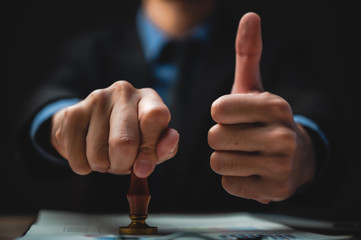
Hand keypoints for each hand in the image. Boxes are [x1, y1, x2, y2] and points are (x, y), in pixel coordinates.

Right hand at [51, 81, 178, 177]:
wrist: (93, 125)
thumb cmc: (132, 136)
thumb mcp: (153, 143)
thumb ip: (164, 148)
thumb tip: (162, 149)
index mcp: (148, 98)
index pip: (155, 116)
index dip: (150, 149)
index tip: (144, 169)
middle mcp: (123, 92)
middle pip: (124, 142)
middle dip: (123, 165)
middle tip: (123, 164)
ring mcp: (96, 99)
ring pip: (99, 155)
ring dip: (104, 167)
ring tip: (106, 155)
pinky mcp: (72, 112)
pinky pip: (78, 158)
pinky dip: (84, 167)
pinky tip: (88, 153)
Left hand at [208, 13, 315, 203]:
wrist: (295, 157)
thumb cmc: (263, 120)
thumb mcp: (255, 87)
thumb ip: (248, 53)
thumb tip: (249, 16)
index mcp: (275, 106)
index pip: (218, 109)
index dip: (220, 114)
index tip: (234, 115)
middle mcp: (282, 135)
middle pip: (215, 138)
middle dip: (220, 138)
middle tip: (241, 138)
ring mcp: (280, 166)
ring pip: (218, 163)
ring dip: (225, 159)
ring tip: (246, 155)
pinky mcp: (274, 191)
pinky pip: (228, 185)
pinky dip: (234, 180)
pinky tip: (252, 172)